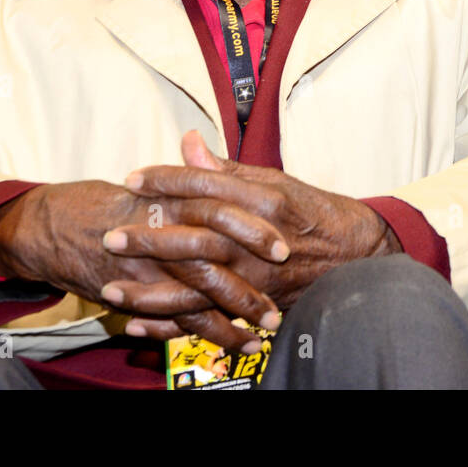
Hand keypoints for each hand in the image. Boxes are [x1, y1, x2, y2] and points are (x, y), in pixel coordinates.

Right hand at [0, 174, 290, 348]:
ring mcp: (147, 266)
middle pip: (215, 261)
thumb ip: (198, 177)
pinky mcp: (132, 293)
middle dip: (249, 286)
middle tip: (278, 304)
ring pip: (196, 297)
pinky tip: (227, 342)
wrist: (55, 225)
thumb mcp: (159, 185)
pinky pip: (172, 319)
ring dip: (232, 319)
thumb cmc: (113, 203)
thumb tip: (231, 168)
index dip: (256, 230)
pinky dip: (200, 332)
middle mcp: (162, 233)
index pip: (224, 210)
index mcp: (174, 199)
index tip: (285, 246)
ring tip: (262, 333)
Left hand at [109, 131, 401, 340]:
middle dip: (149, 238)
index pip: (206, 184)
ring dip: (151, 293)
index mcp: (264, 199)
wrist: (356, 256)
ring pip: (196, 287)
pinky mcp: (256, 305)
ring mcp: (257, 276)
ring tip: (113, 291)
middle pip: (194, 236)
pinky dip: (173, 326)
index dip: (166, 179)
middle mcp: (258, 239)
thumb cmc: (314, 213)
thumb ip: (226, 168)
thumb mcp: (275, 181)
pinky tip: (141, 324)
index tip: (134, 179)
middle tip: (112, 236)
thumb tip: (188, 140)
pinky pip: (208, 320)